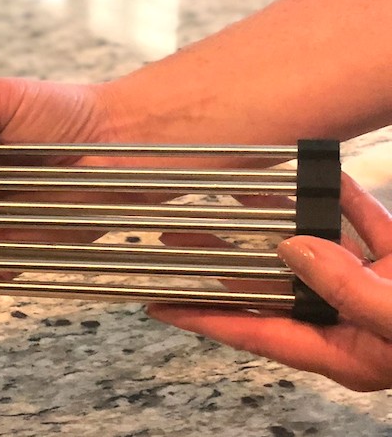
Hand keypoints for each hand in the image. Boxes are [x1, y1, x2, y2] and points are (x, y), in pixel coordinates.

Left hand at [149, 175, 391, 391]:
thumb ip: (347, 290)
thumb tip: (294, 249)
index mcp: (340, 351)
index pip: (253, 333)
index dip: (202, 318)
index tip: (158, 306)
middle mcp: (349, 320)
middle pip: (273, 287)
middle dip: (224, 261)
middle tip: (177, 239)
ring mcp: (377, 289)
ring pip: (316, 250)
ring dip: (282, 220)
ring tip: (234, 195)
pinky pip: (365, 226)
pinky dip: (345, 200)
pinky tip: (323, 176)